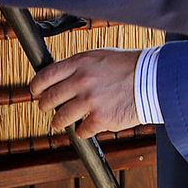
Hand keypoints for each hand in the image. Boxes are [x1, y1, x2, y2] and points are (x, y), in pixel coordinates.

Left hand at [29, 48, 144, 137]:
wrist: (151, 79)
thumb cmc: (128, 66)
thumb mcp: (99, 57)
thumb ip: (79, 66)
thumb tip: (62, 78)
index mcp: (79, 63)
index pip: (46, 76)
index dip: (36, 87)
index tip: (36, 92)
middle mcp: (81, 81)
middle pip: (49, 99)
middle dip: (44, 107)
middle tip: (46, 109)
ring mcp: (89, 101)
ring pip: (61, 118)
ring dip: (58, 122)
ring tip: (60, 122)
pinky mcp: (100, 119)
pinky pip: (82, 131)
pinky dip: (83, 131)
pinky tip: (87, 127)